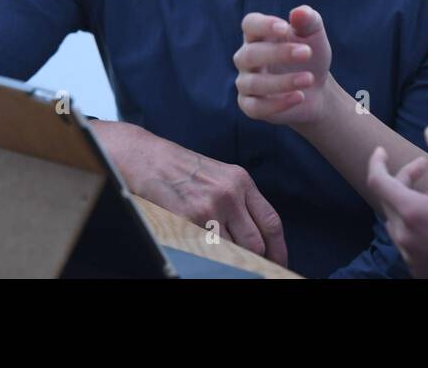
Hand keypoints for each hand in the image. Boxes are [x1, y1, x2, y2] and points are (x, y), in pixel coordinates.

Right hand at [89, 119, 287, 265]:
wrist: (148, 159)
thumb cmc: (183, 169)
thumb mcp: (220, 176)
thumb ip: (240, 201)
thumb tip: (256, 236)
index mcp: (241, 181)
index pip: (271, 222)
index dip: (278, 248)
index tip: (279, 262)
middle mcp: (229, 194)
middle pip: (255, 242)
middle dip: (255, 259)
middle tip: (251, 267)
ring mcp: (209, 208)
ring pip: (232, 250)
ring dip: (229, 259)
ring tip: (222, 258)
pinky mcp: (187, 220)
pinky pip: (206, 250)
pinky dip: (207, 256)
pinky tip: (201, 251)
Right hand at [234, 5, 333, 125]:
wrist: (316, 90)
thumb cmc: (310, 56)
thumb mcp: (314, 36)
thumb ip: (308, 20)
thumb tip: (299, 12)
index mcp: (258, 35)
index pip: (250, 24)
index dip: (263, 25)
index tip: (285, 27)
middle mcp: (246, 57)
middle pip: (250, 54)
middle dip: (278, 53)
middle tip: (307, 52)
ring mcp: (246, 82)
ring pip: (254, 83)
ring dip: (282, 81)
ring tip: (309, 79)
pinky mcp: (250, 106)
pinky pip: (256, 107)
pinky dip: (277, 103)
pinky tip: (299, 97)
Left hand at [366, 125, 427, 277]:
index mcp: (414, 214)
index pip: (378, 182)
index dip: (376, 162)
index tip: (381, 150)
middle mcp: (406, 238)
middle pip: (390, 199)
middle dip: (403, 178)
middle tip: (425, 166)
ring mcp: (412, 258)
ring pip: (398, 221)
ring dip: (410, 201)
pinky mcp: (421, 271)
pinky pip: (408, 242)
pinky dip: (416, 224)